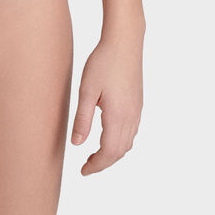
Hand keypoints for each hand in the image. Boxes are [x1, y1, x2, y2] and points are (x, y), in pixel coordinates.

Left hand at [71, 29, 143, 174]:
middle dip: (104, 162)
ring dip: (113, 153)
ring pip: (128, 142)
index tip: (83, 172)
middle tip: (86, 166)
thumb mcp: (86, 90)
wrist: (124, 42)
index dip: (96, 165)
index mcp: (118, 116)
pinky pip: (131, 131)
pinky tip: (108, 135)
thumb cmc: (103, 62)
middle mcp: (131, 117)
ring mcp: (137, 110)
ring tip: (95, 154)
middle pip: (120, 152)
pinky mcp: (138, 103)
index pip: (109, 152)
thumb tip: (76, 144)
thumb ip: (82, 119)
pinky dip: (120, 141)